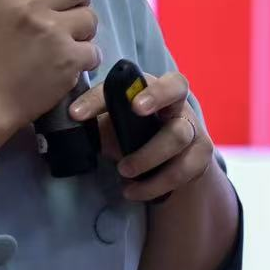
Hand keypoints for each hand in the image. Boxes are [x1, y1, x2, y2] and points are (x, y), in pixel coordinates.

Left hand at [68, 70, 212, 202]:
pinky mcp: (200, 155)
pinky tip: (133, 191)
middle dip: (155, 95)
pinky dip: (155, 183)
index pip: (135, 78)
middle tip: (134, 109)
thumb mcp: (113, 124)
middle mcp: (177, 101)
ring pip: (177, 135)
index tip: (81, 112)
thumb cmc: (134, 134)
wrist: (170, 164)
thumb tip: (69, 122)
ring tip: (123, 171)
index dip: (111, 90)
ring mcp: (192, 127)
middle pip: (176, 86)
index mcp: (152, 85)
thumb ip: (97, 119)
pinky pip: (183, 168)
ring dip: (148, 155)